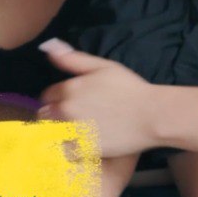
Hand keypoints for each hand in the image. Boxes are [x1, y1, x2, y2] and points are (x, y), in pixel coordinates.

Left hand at [37, 39, 156, 156]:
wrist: (151, 115)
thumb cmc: (131, 89)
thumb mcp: (104, 67)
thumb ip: (73, 59)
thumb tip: (49, 46)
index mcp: (69, 88)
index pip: (47, 95)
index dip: (57, 97)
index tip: (72, 101)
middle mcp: (66, 110)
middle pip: (46, 115)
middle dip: (55, 115)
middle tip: (76, 117)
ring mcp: (72, 131)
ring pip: (51, 133)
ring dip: (59, 131)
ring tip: (77, 131)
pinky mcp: (81, 149)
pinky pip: (62, 151)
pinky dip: (67, 148)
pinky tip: (81, 144)